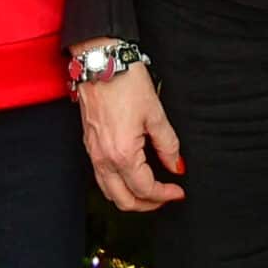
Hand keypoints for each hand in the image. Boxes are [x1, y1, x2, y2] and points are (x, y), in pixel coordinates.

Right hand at [74, 52, 184, 212]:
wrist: (100, 62)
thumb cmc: (126, 83)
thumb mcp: (155, 114)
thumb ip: (168, 145)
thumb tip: (176, 166)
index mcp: (122, 154)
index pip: (145, 189)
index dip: (165, 194)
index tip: (178, 190)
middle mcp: (104, 159)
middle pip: (124, 200)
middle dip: (147, 204)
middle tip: (165, 196)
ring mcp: (93, 153)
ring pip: (109, 192)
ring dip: (130, 197)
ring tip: (150, 190)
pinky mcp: (89, 144)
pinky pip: (100, 177)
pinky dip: (117, 184)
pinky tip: (132, 174)